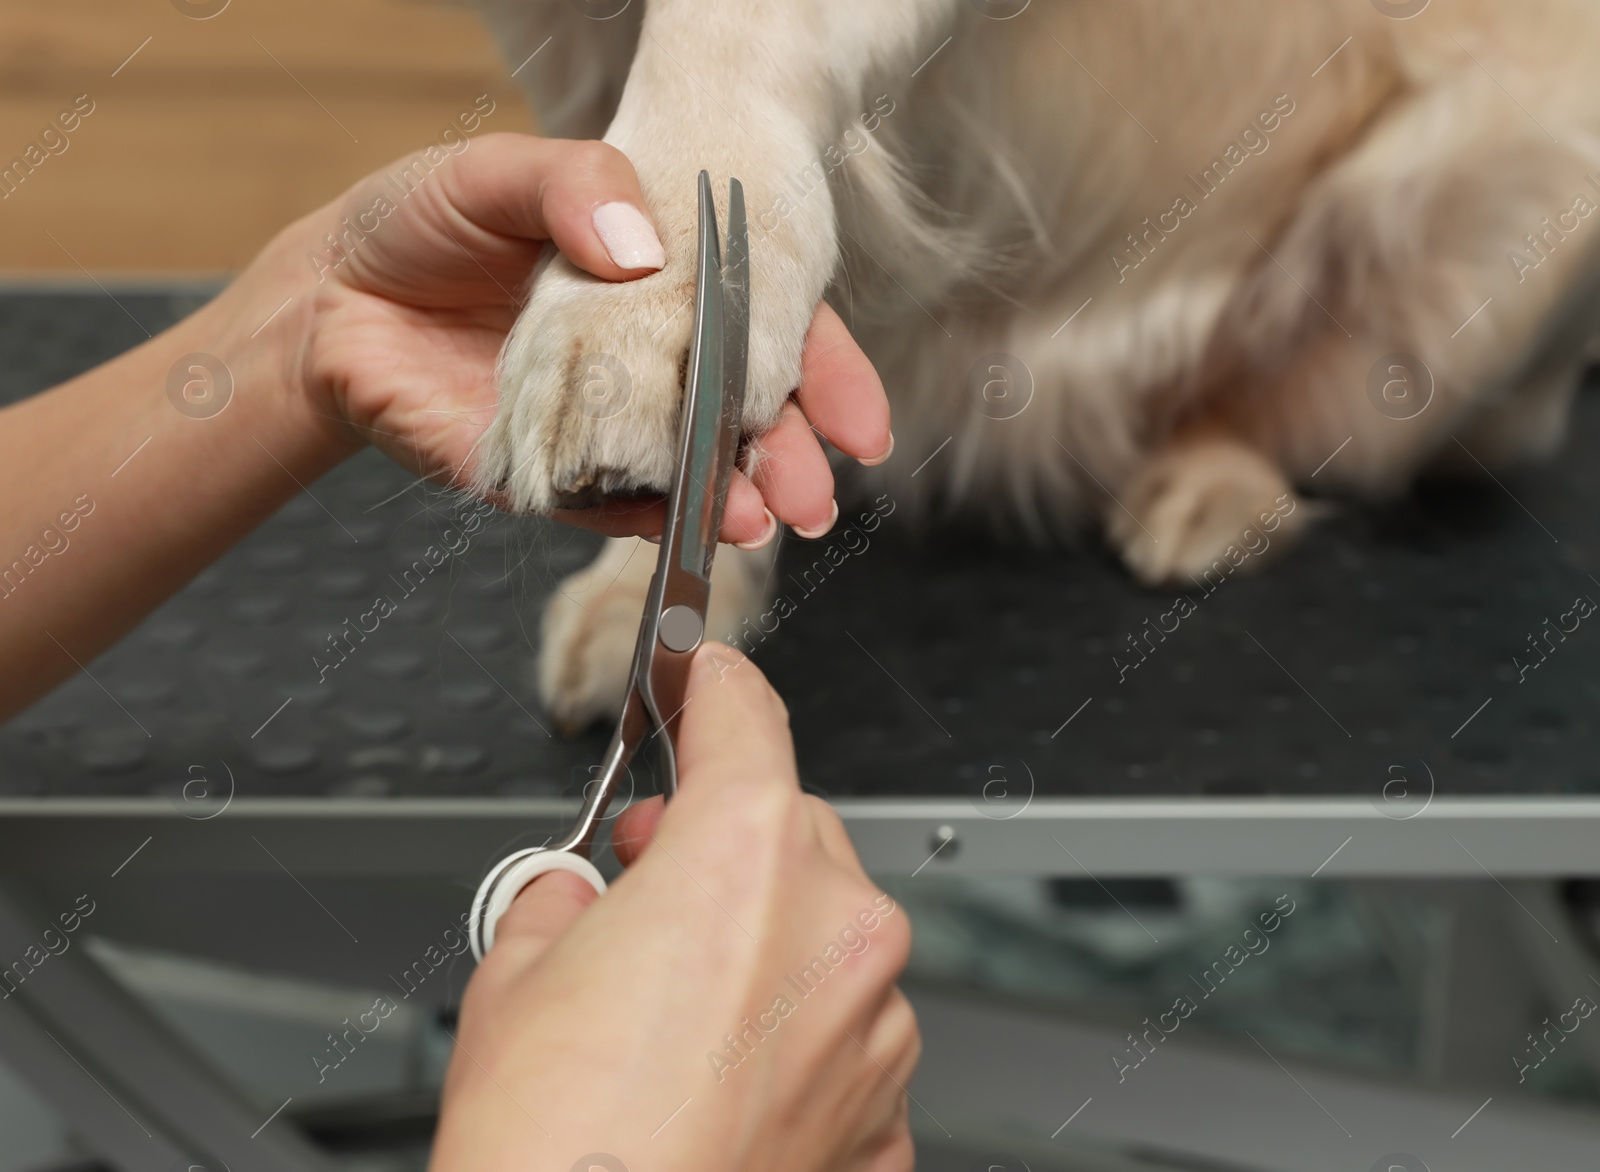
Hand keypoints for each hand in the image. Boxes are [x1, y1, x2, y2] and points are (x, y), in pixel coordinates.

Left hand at [294, 134, 890, 544]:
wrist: (329, 294)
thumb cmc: (423, 221)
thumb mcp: (503, 171)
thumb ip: (579, 185)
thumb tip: (640, 250)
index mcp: (664, 287)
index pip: (768, 334)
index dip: (825, 378)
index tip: (864, 425)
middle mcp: (647, 362)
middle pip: (744, 419)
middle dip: (791, 460)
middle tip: (819, 493)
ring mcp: (600, 425)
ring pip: (686, 474)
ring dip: (731, 500)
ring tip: (759, 516)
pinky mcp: (542, 476)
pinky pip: (601, 509)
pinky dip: (642, 522)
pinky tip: (679, 528)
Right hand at [431, 644, 918, 1171]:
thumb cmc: (554, 1146)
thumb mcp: (515, 973)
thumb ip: (566, 896)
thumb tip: (582, 895)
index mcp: (748, 857)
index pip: (746, 719)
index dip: (714, 686)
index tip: (705, 678)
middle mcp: (837, 929)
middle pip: (792, 829)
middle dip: (721, 841)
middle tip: (646, 881)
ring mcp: (875, 1027)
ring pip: (825, 936)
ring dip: (762, 946)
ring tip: (669, 1012)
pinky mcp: (884, 1114)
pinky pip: (844, 1037)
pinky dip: (794, 1040)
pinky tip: (718, 1082)